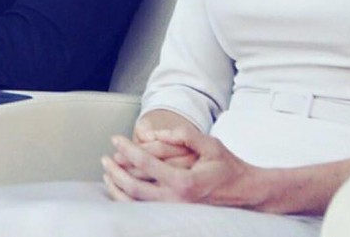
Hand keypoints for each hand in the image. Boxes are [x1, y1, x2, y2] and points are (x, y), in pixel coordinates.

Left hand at [102, 127, 265, 207]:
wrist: (244, 193)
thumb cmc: (227, 167)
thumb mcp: (210, 144)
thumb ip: (184, 135)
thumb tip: (157, 132)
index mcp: (184, 182)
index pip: (146, 164)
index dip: (127, 149)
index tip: (115, 139)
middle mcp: (176, 200)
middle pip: (135, 187)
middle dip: (116, 171)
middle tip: (104, 157)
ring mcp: (174, 212)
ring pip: (136, 204)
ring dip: (118, 188)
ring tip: (107, 173)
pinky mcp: (174, 216)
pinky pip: (144, 211)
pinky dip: (128, 201)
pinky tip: (120, 191)